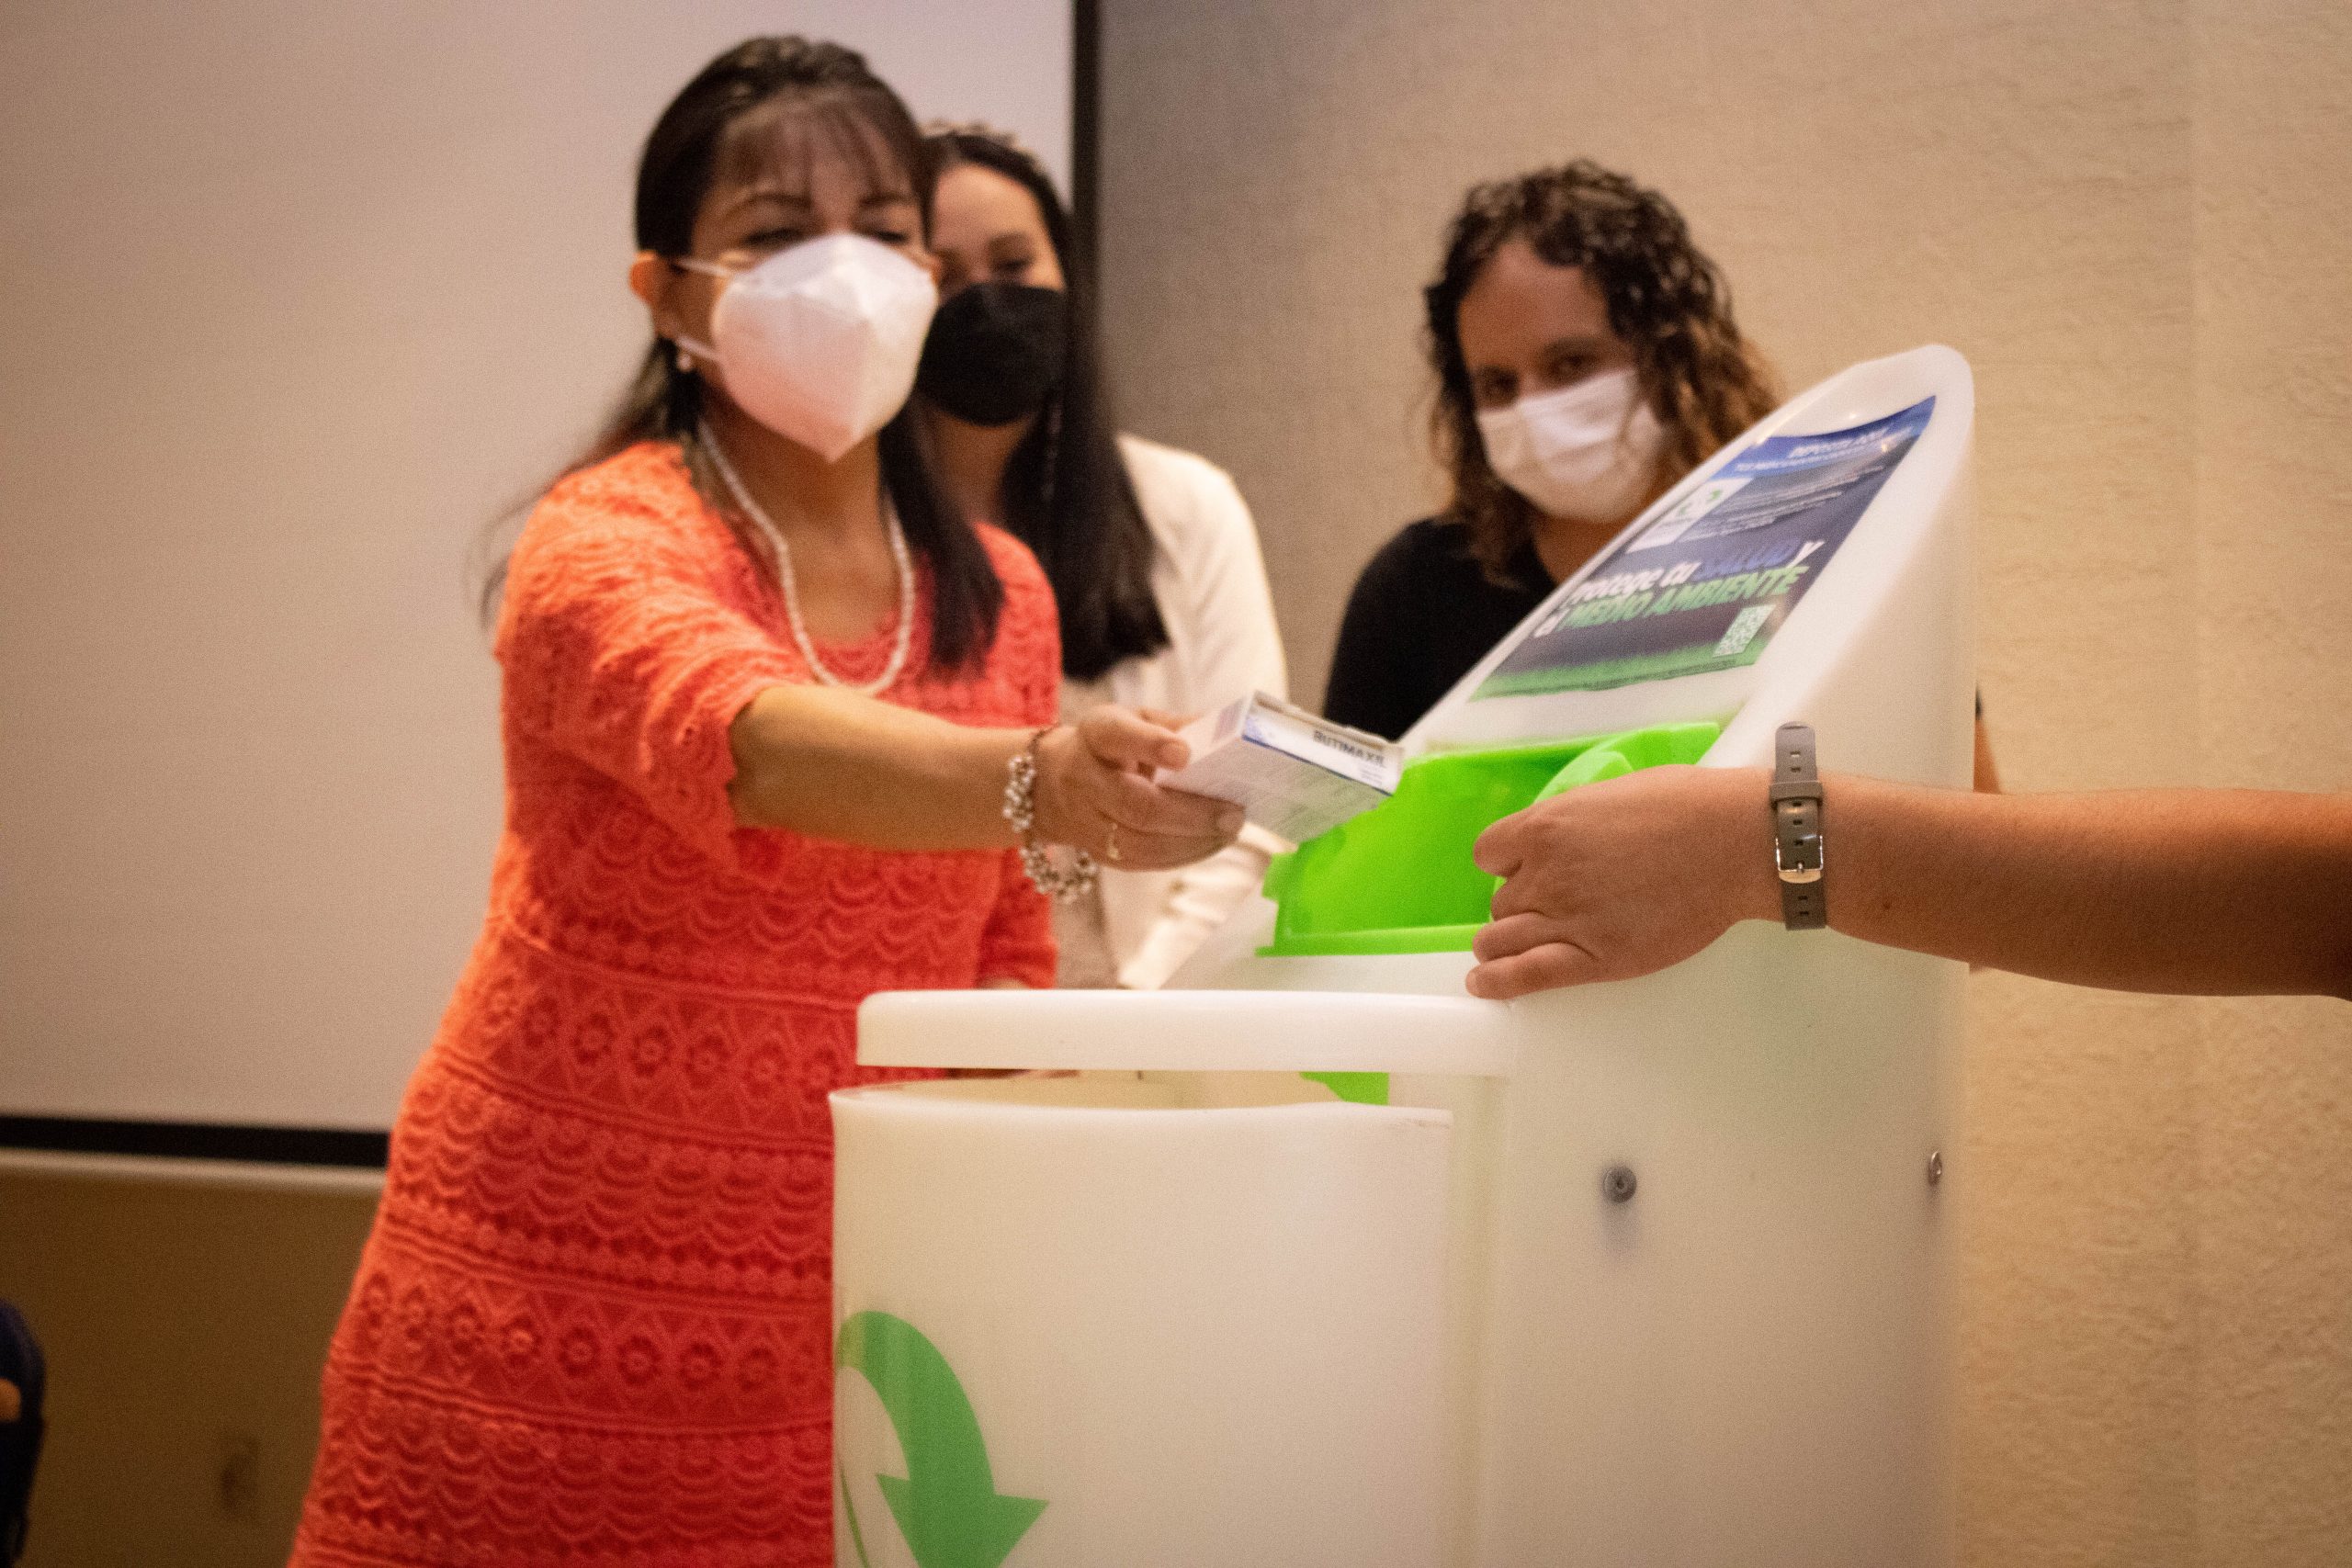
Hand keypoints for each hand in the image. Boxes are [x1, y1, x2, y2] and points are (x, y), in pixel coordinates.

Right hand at [1029, 708, 1241, 869]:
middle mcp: (1084, 779)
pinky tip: (1210, 843)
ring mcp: (1087, 822)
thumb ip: (1176, 724)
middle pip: (1135, 804)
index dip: (1151, 744)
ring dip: (1192, 842)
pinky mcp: (1099, 852)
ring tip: (1229, 831)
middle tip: (1233, 814)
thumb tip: (1230, 731)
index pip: (1117, 735)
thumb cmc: (1112, 747)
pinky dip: (1183, 856)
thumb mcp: (1136, 719)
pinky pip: (1143, 861)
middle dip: (1190, 813)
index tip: (1184, 753)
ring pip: (1140, 843)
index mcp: (1097, 734)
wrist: (1054, 784)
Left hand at [1466, 766, 1778, 999]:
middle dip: (1519, 904)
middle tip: (1550, 907)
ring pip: (1502, 939)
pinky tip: (1483, 985)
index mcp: (1545, 827)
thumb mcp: (1609, 794)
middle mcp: (1545, 874)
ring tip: (1507, 950)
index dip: (1507, 864)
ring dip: (1502, 944)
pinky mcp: (1593, 958)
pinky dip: (1498, 982)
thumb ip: (1573, 820)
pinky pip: (1526, 975)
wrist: (1732, 842)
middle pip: (1501, 901)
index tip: (1527, 869)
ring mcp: (1565, 918)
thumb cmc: (1686, 806)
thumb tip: (1565, 836)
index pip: (1490, 854)